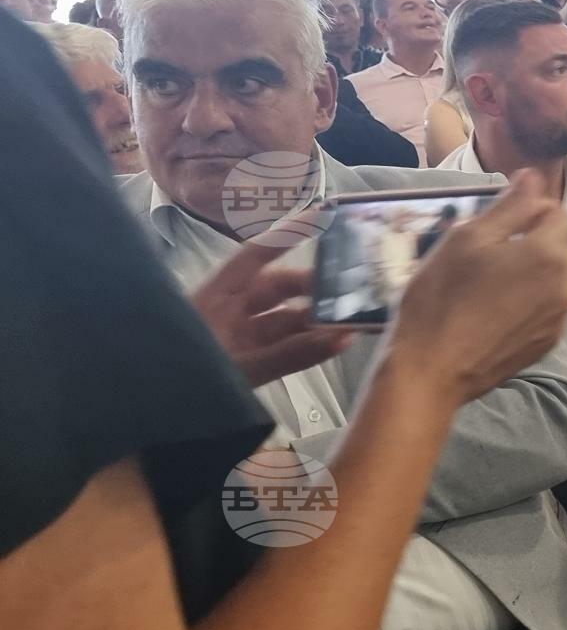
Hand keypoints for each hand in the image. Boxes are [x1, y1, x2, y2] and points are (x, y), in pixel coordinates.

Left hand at [191, 231, 352, 385]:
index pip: (256, 256)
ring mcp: (237, 339)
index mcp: (216, 297)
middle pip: (277, 288)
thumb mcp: (241, 367)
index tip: (323, 215)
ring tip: (352, 319)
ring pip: (284, 320)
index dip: (287, 235)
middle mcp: (228, 312)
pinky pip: (283, 348)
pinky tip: (334, 343)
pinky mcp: (245, 364)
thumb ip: (293, 354)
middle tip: (352, 288)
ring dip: (315, 321)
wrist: (151, 414)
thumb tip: (344, 337)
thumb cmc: (186, 379)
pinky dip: (307, 346)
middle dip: (314, 288)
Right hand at [386, 172, 566, 404]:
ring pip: (554, 274)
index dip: (528, 208)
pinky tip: (494, 305)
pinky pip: (546, 305)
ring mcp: (559, 318)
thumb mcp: (468, 238)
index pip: (557, 211)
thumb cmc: (442, 297)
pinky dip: (528, 297)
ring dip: (530, 267)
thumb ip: (509, 205)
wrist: (431, 371)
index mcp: (550, 253)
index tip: (495, 219)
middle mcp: (566, 285)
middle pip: (560, 243)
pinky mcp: (547, 342)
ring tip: (488, 277)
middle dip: (531, 236)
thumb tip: (533, 177)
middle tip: (486, 248)